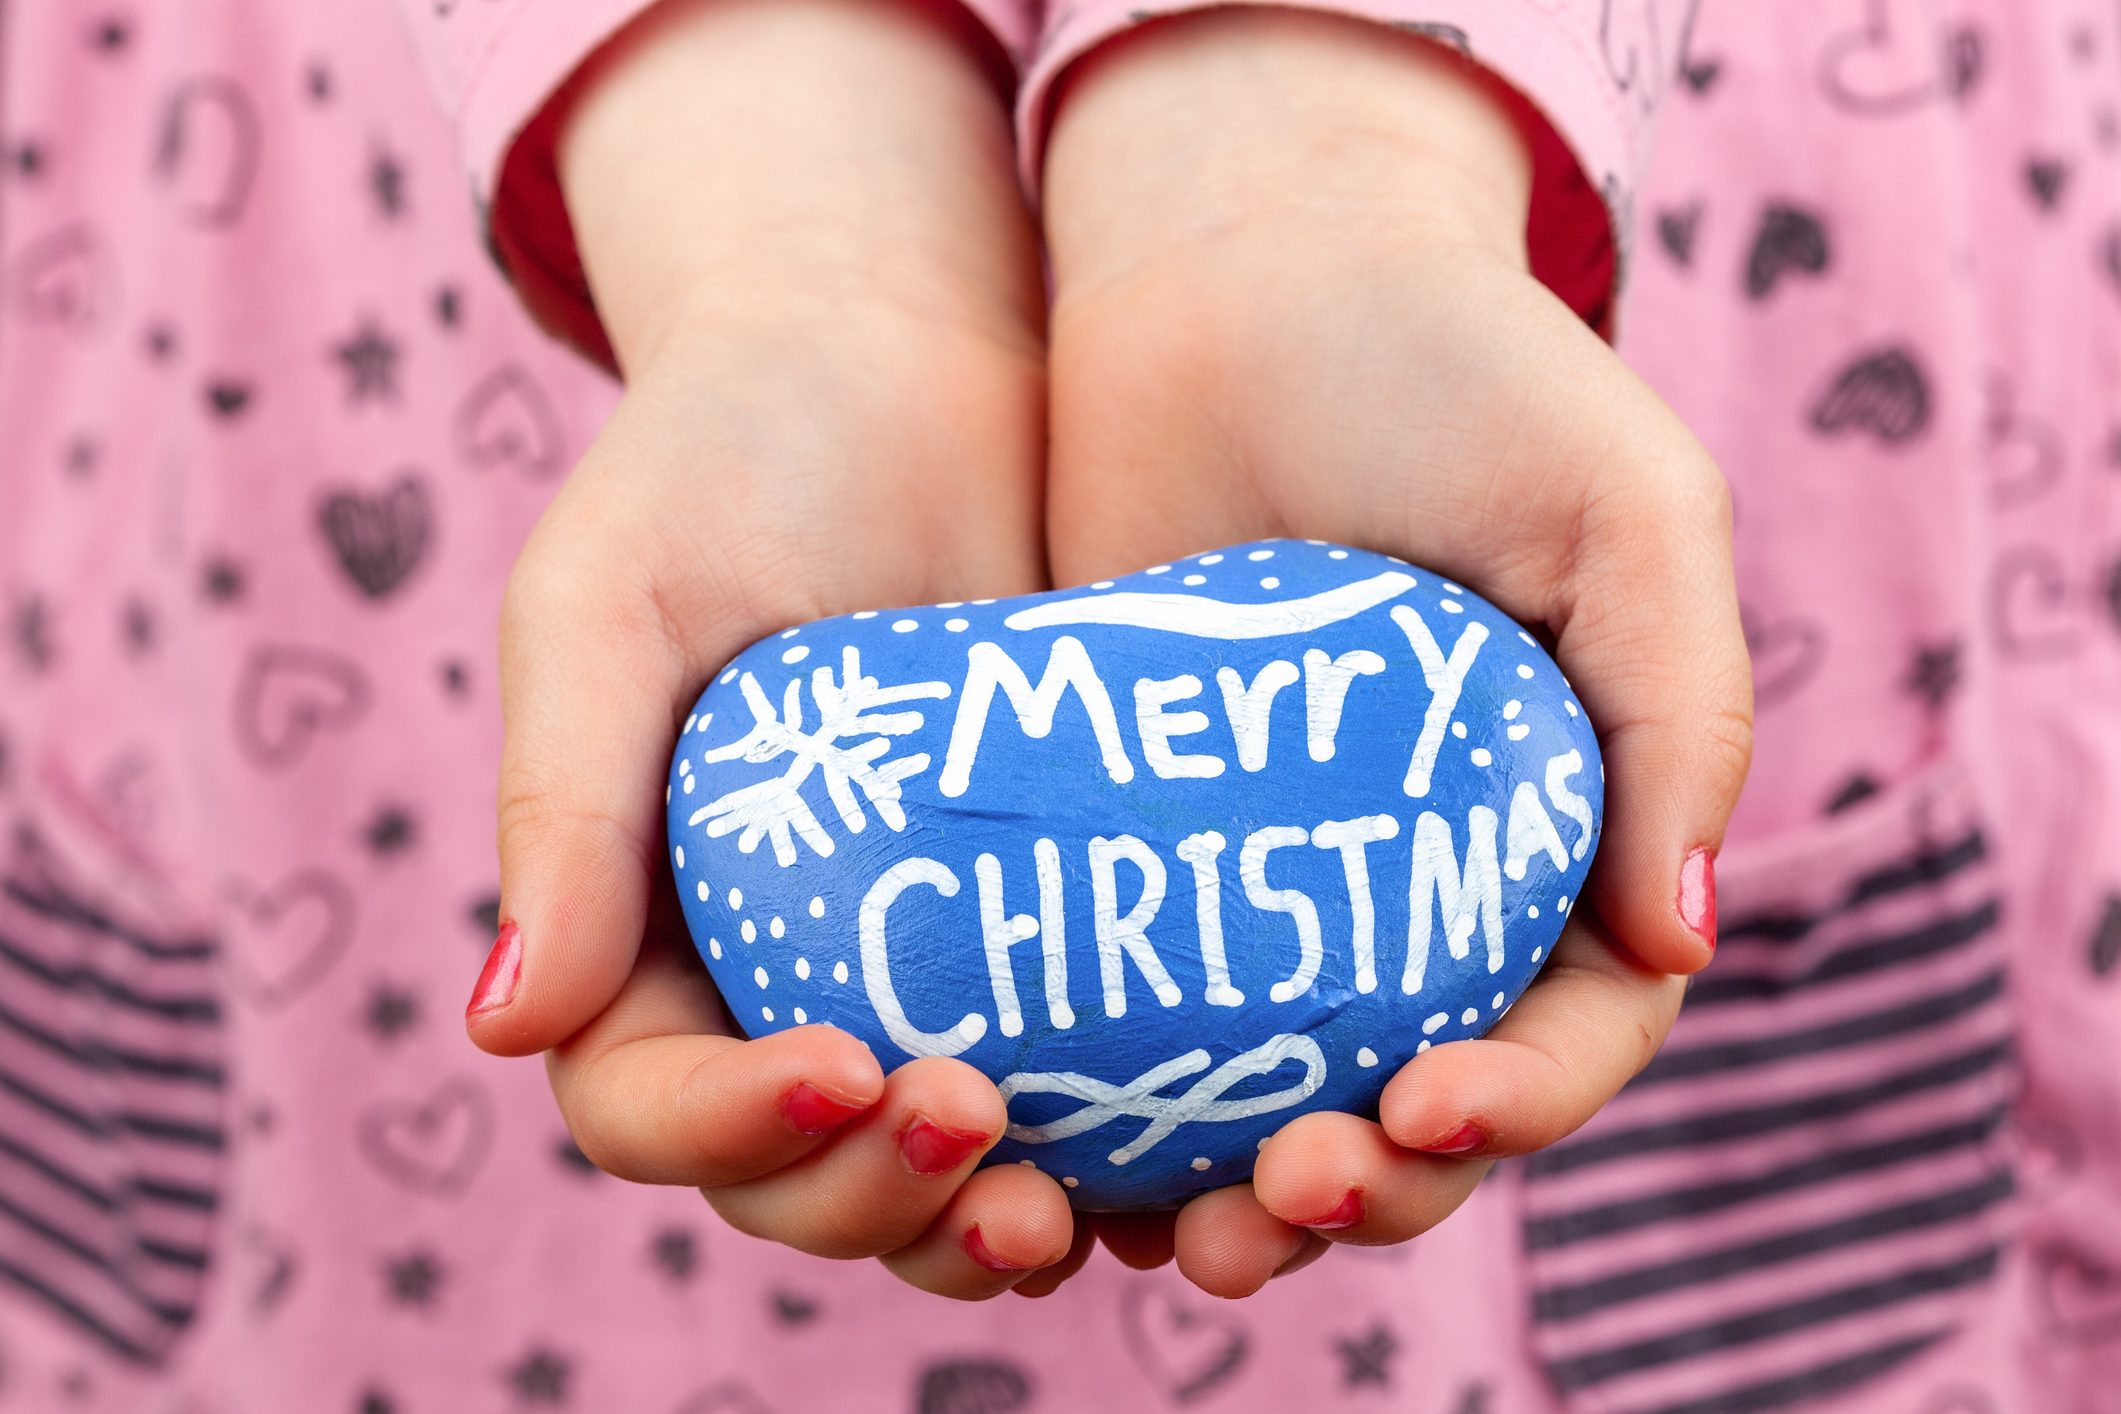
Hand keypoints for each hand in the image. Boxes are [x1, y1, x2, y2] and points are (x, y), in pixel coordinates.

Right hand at [467, 0, 1083, 1298]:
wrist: (900, 361)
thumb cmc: (729, 460)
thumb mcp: (609, 607)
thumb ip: (563, 808)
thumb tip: (505, 1029)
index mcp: (636, 924)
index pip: (647, 1097)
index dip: (732, 1128)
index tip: (847, 1064)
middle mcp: (767, 969)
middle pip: (795, 1176)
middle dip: (873, 1201)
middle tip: (987, 1152)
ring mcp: (911, 962)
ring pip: (928, 1166)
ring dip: (983, 1221)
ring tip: (1070, 1210)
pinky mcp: (1038, 926)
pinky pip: (1069, 1085)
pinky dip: (1104, 1152)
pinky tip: (1174, 1158)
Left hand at [1041, 9, 1753, 1294]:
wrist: (1239, 267)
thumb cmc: (1456, 371)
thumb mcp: (1626, 509)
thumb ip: (1683, 710)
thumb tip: (1677, 944)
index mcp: (1567, 830)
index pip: (1573, 1029)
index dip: (1523, 1106)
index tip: (1426, 1109)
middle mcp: (1429, 879)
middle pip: (1414, 1103)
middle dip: (1366, 1187)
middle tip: (1281, 1195)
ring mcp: (1280, 872)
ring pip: (1269, 1091)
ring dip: (1231, 1191)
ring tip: (1169, 1230)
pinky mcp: (1141, 838)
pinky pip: (1130, 1005)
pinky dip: (1108, 1102)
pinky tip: (1053, 1148)